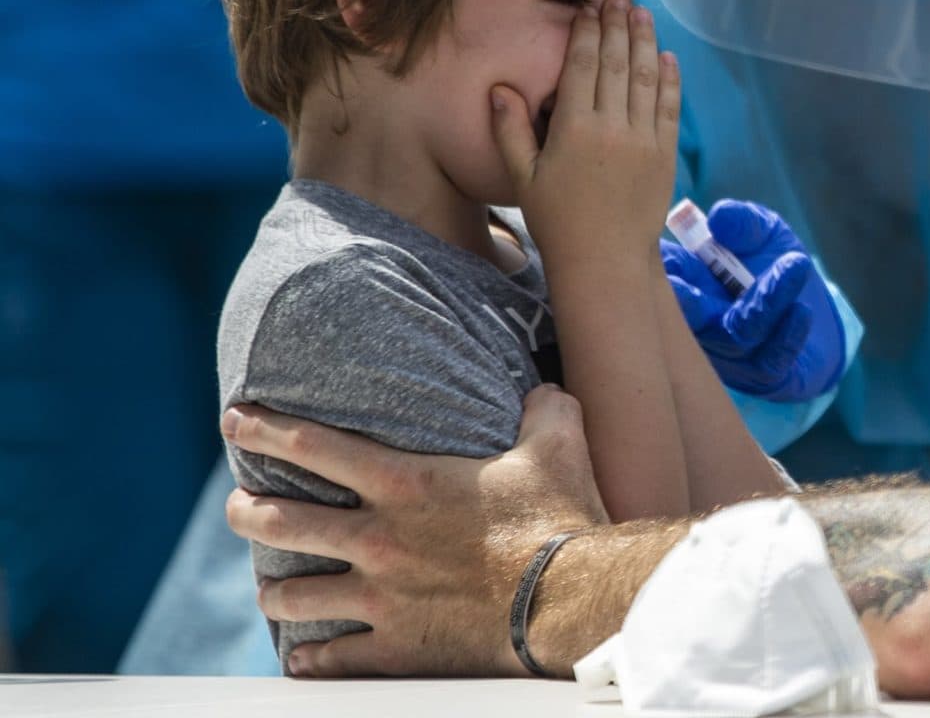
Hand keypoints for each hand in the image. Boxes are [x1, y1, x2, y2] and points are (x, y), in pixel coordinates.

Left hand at [222, 387, 608, 676]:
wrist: (569, 601)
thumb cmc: (560, 520)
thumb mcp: (558, 448)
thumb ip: (544, 412)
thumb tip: (544, 394)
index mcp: (406, 484)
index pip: (316, 447)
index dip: (267, 429)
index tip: (236, 420)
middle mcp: (378, 539)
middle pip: (281, 522)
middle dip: (245, 512)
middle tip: (236, 506)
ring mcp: (381, 598)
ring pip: (293, 597)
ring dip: (274, 592)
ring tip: (268, 588)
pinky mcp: (397, 648)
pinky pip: (335, 660)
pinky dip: (314, 660)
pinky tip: (305, 659)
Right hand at [491, 0, 678, 272]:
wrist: (605, 261)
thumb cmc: (557, 221)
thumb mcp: (522, 178)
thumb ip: (510, 131)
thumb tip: (500, 88)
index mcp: (574, 130)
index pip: (582, 67)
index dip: (586, 34)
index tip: (588, 9)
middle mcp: (612, 128)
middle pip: (616, 64)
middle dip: (617, 26)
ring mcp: (644, 140)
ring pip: (647, 78)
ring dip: (646, 42)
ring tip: (643, 14)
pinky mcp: (666, 154)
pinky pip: (670, 108)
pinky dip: (670, 80)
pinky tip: (667, 58)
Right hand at [660, 200, 846, 402]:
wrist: (816, 309)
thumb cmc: (775, 264)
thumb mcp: (764, 232)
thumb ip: (744, 222)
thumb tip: (719, 218)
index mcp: (687, 280)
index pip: (660, 281)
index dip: (663, 275)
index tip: (674, 262)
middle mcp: (699, 322)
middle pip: (686, 319)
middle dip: (693, 303)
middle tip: (717, 276)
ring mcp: (726, 353)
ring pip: (735, 337)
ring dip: (765, 302)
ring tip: (795, 265)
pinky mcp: (757, 376)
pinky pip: (766, 363)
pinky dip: (786, 335)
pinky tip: (802, 311)